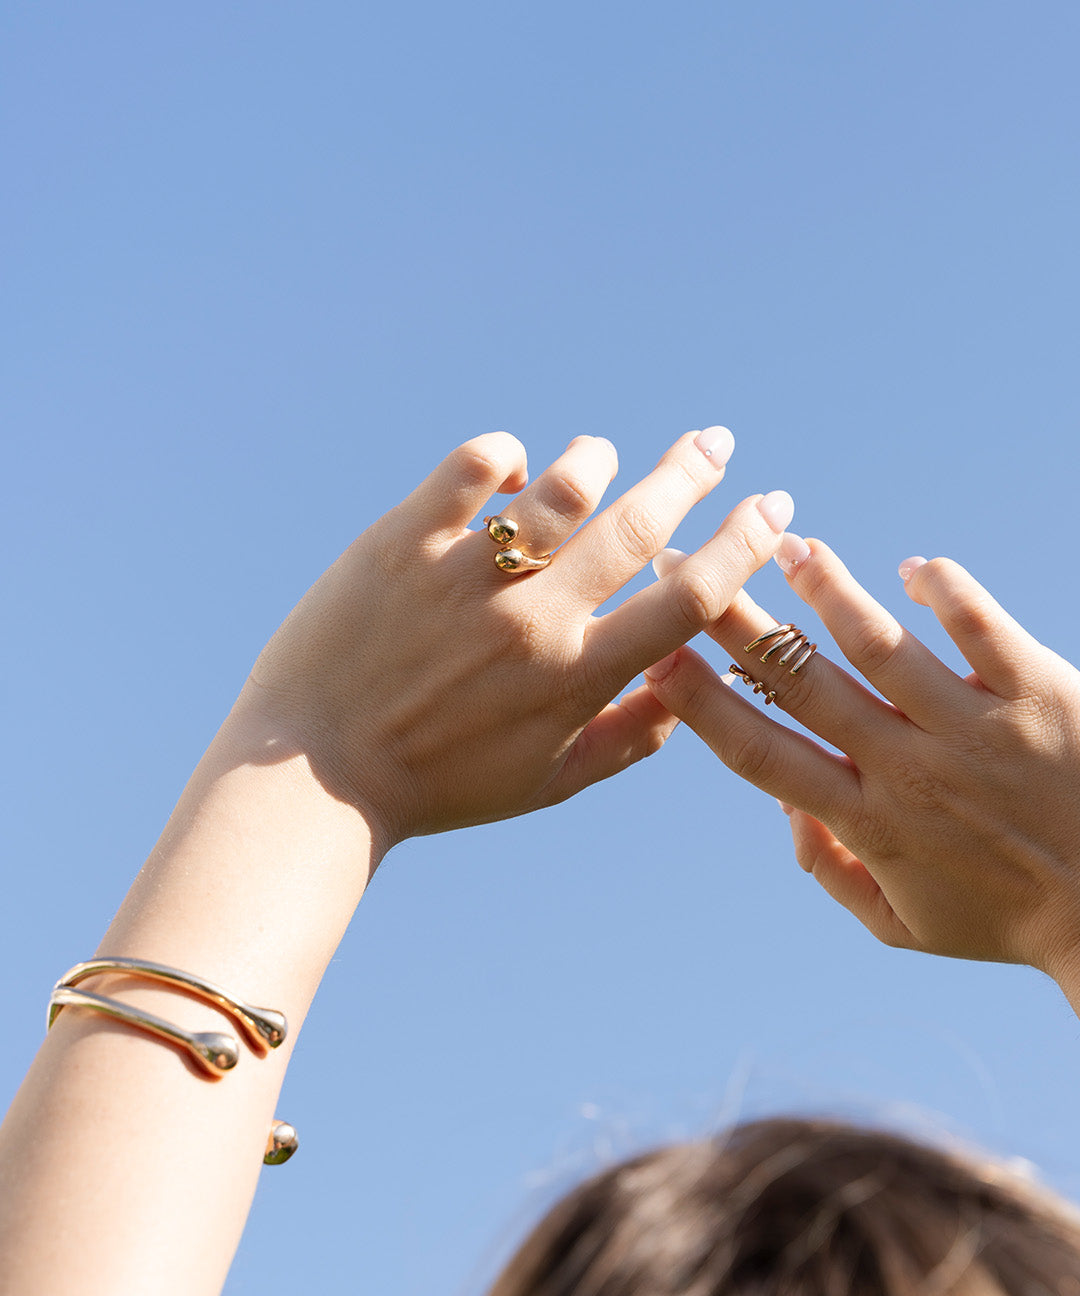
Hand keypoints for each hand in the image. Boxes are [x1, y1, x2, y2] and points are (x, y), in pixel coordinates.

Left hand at [230, 430, 793, 850]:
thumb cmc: (435, 786)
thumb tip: (685, 692)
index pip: (687, 598)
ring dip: (594, 460)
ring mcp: (467, 576)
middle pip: (639, 524)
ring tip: (601, 455)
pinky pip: (475, 465)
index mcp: (575, 677)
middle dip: (691, 474)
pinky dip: (504, 455)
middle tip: (715, 442)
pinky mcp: (404, 542)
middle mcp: (532, 620)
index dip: (741, 546)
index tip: (769, 508)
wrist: (309, 776)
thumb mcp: (544, 785)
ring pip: (563, 484)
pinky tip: (507, 469)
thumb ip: (626, 741)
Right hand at [645, 538, 1079, 988]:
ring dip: (825, 587)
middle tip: (688, 567)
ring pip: (878, 641)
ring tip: (785, 543)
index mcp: (867, 821)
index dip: (698, 702)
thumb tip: (781, 804)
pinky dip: (941, 589)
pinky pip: (979, 626)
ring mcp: (973, 727)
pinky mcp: (1039, 692)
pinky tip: (914, 569)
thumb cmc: (1006, 919)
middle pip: (799, 681)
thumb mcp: (901, 927)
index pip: (758, 753)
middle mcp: (908, 767)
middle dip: (732, 620)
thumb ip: (828, 868)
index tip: (654, 655)